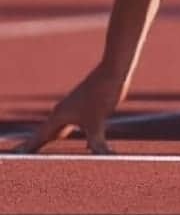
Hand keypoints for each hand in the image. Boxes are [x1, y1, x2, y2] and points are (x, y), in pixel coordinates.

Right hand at [10, 63, 124, 154]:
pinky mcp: (86, 107)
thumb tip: (103, 157)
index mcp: (58, 116)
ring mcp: (73, 109)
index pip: (37, 139)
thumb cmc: (101, 92)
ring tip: (41, 150)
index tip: (14, 157)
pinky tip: (72, 138)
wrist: (113, 71)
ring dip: (50, 140)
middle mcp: (62, 113)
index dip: (26, 150)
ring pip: (58, 128)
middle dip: (34, 147)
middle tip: (21, 158)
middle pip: (44, 134)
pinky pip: (70, 124)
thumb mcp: (97, 120)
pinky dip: (66, 134)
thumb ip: (96, 142)